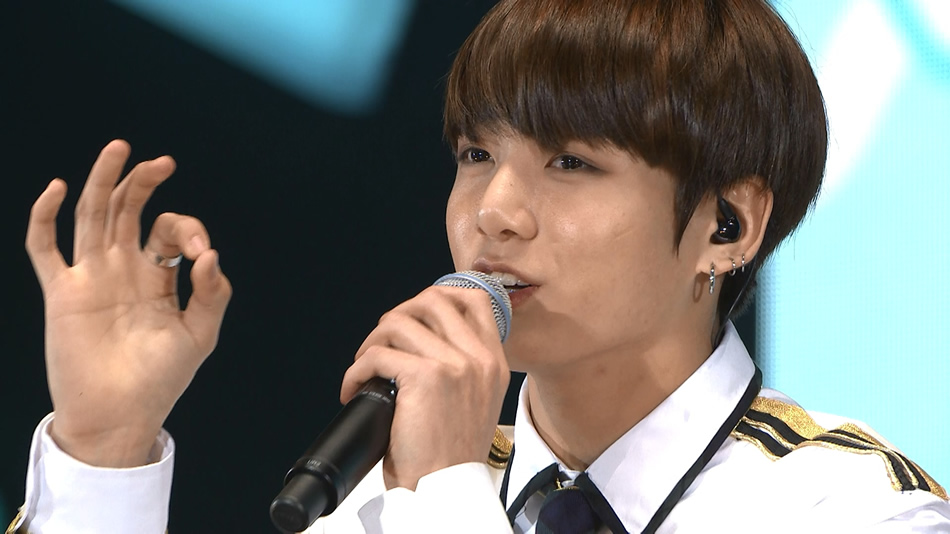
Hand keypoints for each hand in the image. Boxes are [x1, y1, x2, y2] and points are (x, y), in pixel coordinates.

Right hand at [25, 140, 231, 466]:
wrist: (120, 414)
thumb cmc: (161, 379)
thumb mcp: (200, 335)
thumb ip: (212, 294)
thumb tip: (210, 254)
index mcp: (158, 277)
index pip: (170, 232)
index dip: (189, 231)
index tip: (203, 255)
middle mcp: (124, 269)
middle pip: (128, 210)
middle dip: (144, 183)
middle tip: (163, 162)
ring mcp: (92, 276)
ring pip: (92, 215)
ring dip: (103, 180)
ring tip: (119, 148)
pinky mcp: (62, 291)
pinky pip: (45, 247)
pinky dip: (46, 215)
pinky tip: (59, 188)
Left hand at [340, 286, 509, 489]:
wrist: (447, 487)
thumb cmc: (451, 454)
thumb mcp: (477, 402)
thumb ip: (464, 366)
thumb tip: (424, 339)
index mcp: (493, 361)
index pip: (475, 299)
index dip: (440, 296)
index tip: (416, 315)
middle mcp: (478, 358)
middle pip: (431, 299)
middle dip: (397, 315)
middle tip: (382, 344)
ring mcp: (453, 364)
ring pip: (398, 322)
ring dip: (371, 343)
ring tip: (365, 369)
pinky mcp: (424, 377)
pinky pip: (377, 355)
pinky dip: (356, 371)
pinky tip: (354, 389)